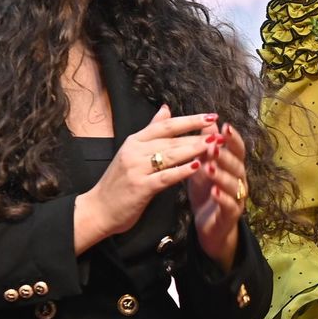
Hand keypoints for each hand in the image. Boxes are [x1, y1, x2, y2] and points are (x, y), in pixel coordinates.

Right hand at [75, 106, 211, 249]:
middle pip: (171, 139)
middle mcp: (135, 151)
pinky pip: (165, 177)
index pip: (166, 125)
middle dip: (198, 135)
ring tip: (214, 146)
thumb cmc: (118, 181)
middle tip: (219, 133)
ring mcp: (137, 169)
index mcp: (135, 141)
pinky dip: (181, 171)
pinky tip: (197, 167)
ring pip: (170, 155)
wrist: (98, 209)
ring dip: (194, 149)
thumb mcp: (132, 151)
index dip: (190, 120)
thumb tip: (165, 109)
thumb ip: (150, 130)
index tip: (211, 116)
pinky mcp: (140, 187)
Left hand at [188, 121, 249, 268]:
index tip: (225, 126)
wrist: (209, 227)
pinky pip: (229, 205)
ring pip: (234, 184)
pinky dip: (222, 198)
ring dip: (222, 175)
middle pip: (237, 165)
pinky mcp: (231, 215)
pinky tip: (214, 192)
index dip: (233, 138)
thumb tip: (207, 122)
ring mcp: (237, 198)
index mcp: (233, 167)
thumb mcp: (204, 167)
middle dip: (225, 155)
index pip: (237, 150)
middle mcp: (239, 180)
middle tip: (213, 146)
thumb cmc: (207, 193)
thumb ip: (206, 146)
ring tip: (209, 168)